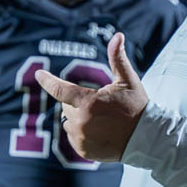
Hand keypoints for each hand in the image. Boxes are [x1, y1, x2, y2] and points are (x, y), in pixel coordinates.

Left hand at [34, 31, 146, 161]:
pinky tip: (100, 133)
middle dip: (79, 104)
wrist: (147, 139)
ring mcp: (81, 138)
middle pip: (67, 107)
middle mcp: (81, 121)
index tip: (39, 74)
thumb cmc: (137, 107)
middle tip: (101, 107)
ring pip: (69, 122)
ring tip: (102, 121)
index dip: (47, 81)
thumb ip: (118, 58)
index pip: (60, 90)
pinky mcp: (82, 150)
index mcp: (88, 103)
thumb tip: (117, 35)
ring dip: (80, 119)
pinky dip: (82, 133)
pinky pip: (73, 137)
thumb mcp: (128, 81)